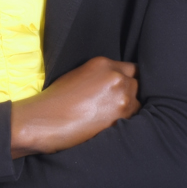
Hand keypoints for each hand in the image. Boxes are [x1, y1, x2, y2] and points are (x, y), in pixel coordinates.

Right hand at [11, 56, 139, 157]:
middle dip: (130, 93)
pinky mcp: (122, 116)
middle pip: (137, 84)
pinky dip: (126, 121)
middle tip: (117, 103)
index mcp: (103, 63)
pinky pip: (134, 118)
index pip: (132, 68)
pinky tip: (111, 124)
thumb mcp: (80, 75)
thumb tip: (116, 82)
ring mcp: (121, 96)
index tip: (126, 87)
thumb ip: (102, 75)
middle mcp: (116, 76)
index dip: (129, 79)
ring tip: (112, 116)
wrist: (48, 119)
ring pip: (137, 102)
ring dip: (129, 108)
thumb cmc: (57, 98)